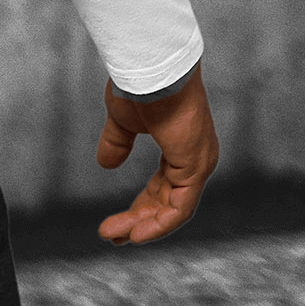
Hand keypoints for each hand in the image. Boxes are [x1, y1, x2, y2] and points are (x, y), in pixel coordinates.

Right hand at [95, 61, 218, 244]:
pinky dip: (159, 224)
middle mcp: (195, 158)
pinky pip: (180, 207)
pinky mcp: (195, 167)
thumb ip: (118, 143)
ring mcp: (198, 163)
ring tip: (115, 237)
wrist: (150, 68)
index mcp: (182, 146)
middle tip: (112, 234)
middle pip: (167, 201)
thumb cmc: (141, 85)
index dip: (140, 205)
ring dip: (144, 225)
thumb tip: (105, 164)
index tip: (117, 222)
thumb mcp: (123, 120)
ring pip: (173, 208)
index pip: (163, 186)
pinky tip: (137, 234)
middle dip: (138, 219)